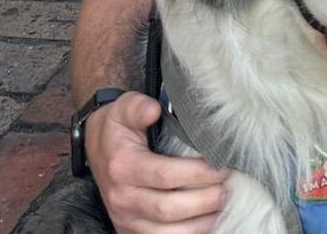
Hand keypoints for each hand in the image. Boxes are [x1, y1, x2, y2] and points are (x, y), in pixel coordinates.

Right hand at [85, 91, 226, 233]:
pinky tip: (208, 221)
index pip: (165, 175)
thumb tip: (153, 109)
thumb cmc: (117, 128)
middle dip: (204, 200)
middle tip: (229, 187)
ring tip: (223, 205)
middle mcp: (122, 198)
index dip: (197, 173)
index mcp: (123, 167)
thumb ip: (137, 106)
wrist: (97, 150)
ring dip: (199, 223)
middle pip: (168, 209)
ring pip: (166, 232)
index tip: (222, 165)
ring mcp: (125, 219)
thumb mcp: (123, 108)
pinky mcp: (131, 231)